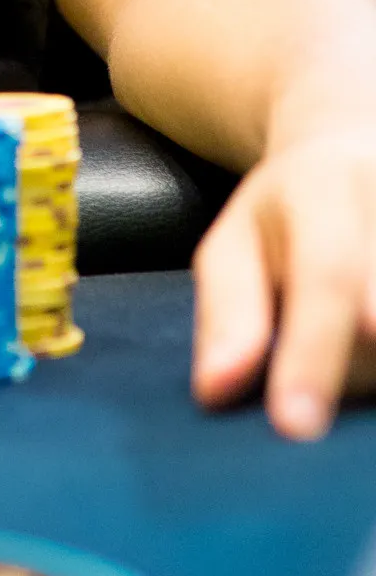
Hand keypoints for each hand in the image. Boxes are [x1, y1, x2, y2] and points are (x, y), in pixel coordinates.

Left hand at [192, 113, 375, 439]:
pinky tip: (366, 340)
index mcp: (325, 190)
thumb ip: (228, 312)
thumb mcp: (236, 243)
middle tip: (308, 395)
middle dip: (351, 372)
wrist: (358, 149)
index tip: (294, 426)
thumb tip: (215, 390)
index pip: (327, 278)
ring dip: (372, 370)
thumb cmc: (287, 216)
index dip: (312, 355)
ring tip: (352, 333)